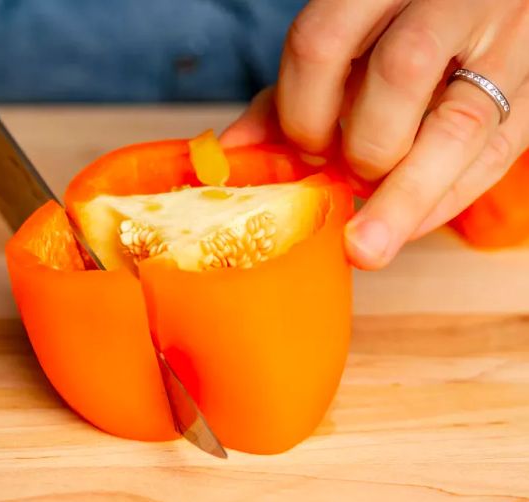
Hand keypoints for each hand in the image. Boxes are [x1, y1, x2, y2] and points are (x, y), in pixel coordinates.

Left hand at [223, 0, 528, 269]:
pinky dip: (443, 204)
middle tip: (342, 178)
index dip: (301, 108)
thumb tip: (235, 150)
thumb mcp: (347, 42)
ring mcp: (507, 40)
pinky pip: (496, 157)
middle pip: (398, 74)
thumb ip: (294, 88)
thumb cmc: (400, 29)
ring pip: (460, 125)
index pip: (324, 39)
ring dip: (403, 196)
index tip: (302, 148)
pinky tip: (405, 227)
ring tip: (366, 244)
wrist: (491, 4)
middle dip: (359, 146)